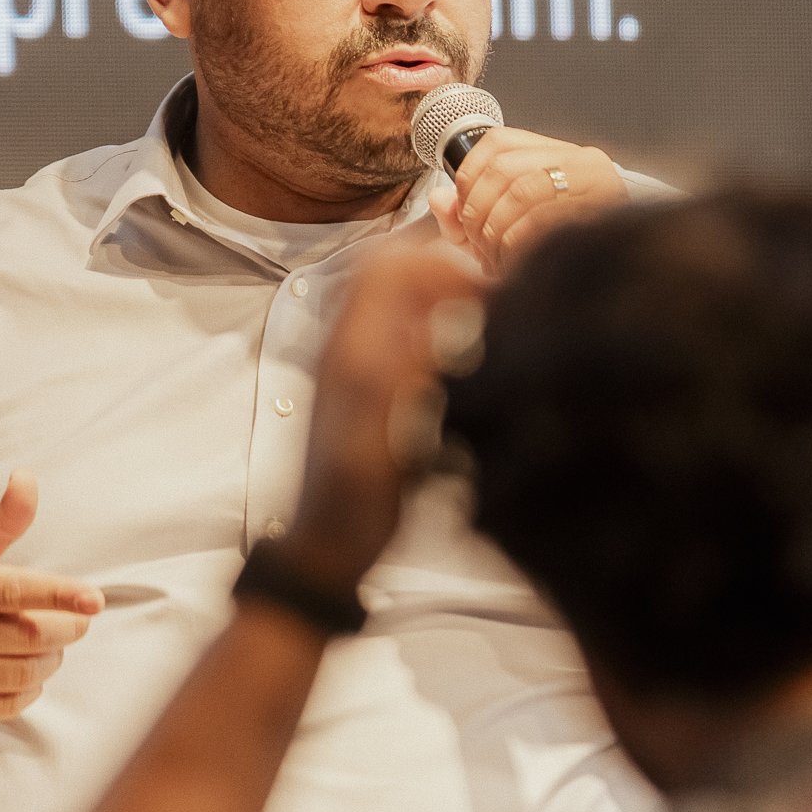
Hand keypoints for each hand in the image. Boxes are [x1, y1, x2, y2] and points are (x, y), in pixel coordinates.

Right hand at [0, 472, 103, 723]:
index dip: (59, 595)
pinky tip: (28, 674)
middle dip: (66, 630)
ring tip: (51, 646)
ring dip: (50, 661)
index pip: (15, 591)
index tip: (94, 600)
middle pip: (28, 638)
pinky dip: (27, 691)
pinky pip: (3, 705)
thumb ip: (0, 519)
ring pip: (21, 674)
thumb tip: (28, 478)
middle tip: (76, 621)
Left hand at [272, 238, 486, 595]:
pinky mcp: (360, 387)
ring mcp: (349, 366)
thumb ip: (421, 370)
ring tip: (474, 329)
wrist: (327, 543)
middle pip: (390, 274)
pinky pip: (393, 332)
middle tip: (483, 307)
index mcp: (354, 352)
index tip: (484, 298)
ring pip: (392, 301)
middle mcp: (345, 349)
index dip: (442, 270)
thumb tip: (459, 316)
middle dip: (442, 279)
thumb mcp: (398, 433)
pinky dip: (427, 331)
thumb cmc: (361, 500)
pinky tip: (454, 365)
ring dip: (435, 302)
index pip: (392, 268)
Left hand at [429, 127, 627, 272]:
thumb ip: (465, 216)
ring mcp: (599, 183)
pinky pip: (545, 219)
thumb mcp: (504, 232)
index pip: (498, 142)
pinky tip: (513, 264)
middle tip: (476, 246)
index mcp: (558, 155)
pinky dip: (517, 244)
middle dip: (478, 211)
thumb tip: (439, 199)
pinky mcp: (607, 211)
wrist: (615, 286)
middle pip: (504, 168)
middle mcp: (582, 160)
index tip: (461, 210)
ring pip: (522, 191)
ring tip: (493, 260)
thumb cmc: (558, 257)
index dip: (468, 174)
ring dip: (496, 231)